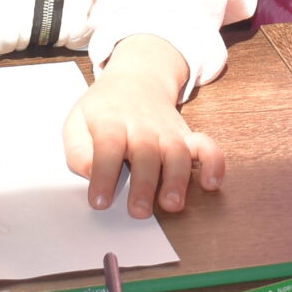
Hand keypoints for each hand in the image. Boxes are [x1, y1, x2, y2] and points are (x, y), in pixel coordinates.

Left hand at [62, 38, 222, 215]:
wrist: (137, 79)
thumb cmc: (104, 109)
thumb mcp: (77, 121)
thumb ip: (78, 150)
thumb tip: (90, 173)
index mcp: (111, 121)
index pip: (108, 146)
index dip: (104, 174)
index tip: (99, 202)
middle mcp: (142, 126)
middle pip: (146, 152)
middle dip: (144, 184)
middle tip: (138, 211)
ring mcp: (167, 131)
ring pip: (177, 152)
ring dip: (177, 179)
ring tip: (172, 204)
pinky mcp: (186, 136)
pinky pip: (206, 146)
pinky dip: (214, 163)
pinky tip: (211, 183)